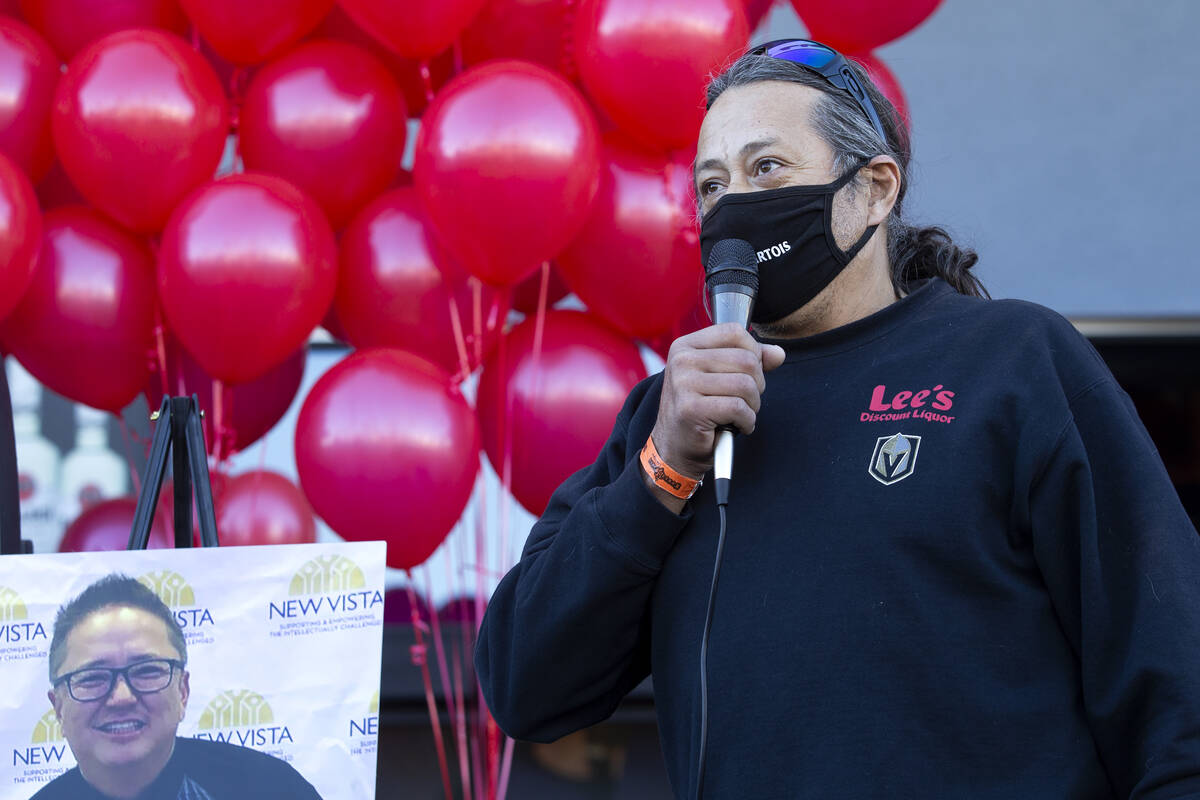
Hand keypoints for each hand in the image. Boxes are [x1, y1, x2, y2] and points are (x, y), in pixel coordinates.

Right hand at [642, 324, 785, 509]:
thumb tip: (778, 354)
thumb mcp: (721, 378)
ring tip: (740, 414)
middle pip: (746, 360)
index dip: (753, 353)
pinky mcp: (691, 409)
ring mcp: (683, 384)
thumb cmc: (699, 410)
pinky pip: (738, 408)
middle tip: (744, 400)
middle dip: (757, 385)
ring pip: (746, 385)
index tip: (748, 374)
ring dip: (752, 405)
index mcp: (686, 346)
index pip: (734, 332)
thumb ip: (749, 360)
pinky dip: (746, 421)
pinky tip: (736, 426)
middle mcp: (681, 360)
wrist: (674, 448)